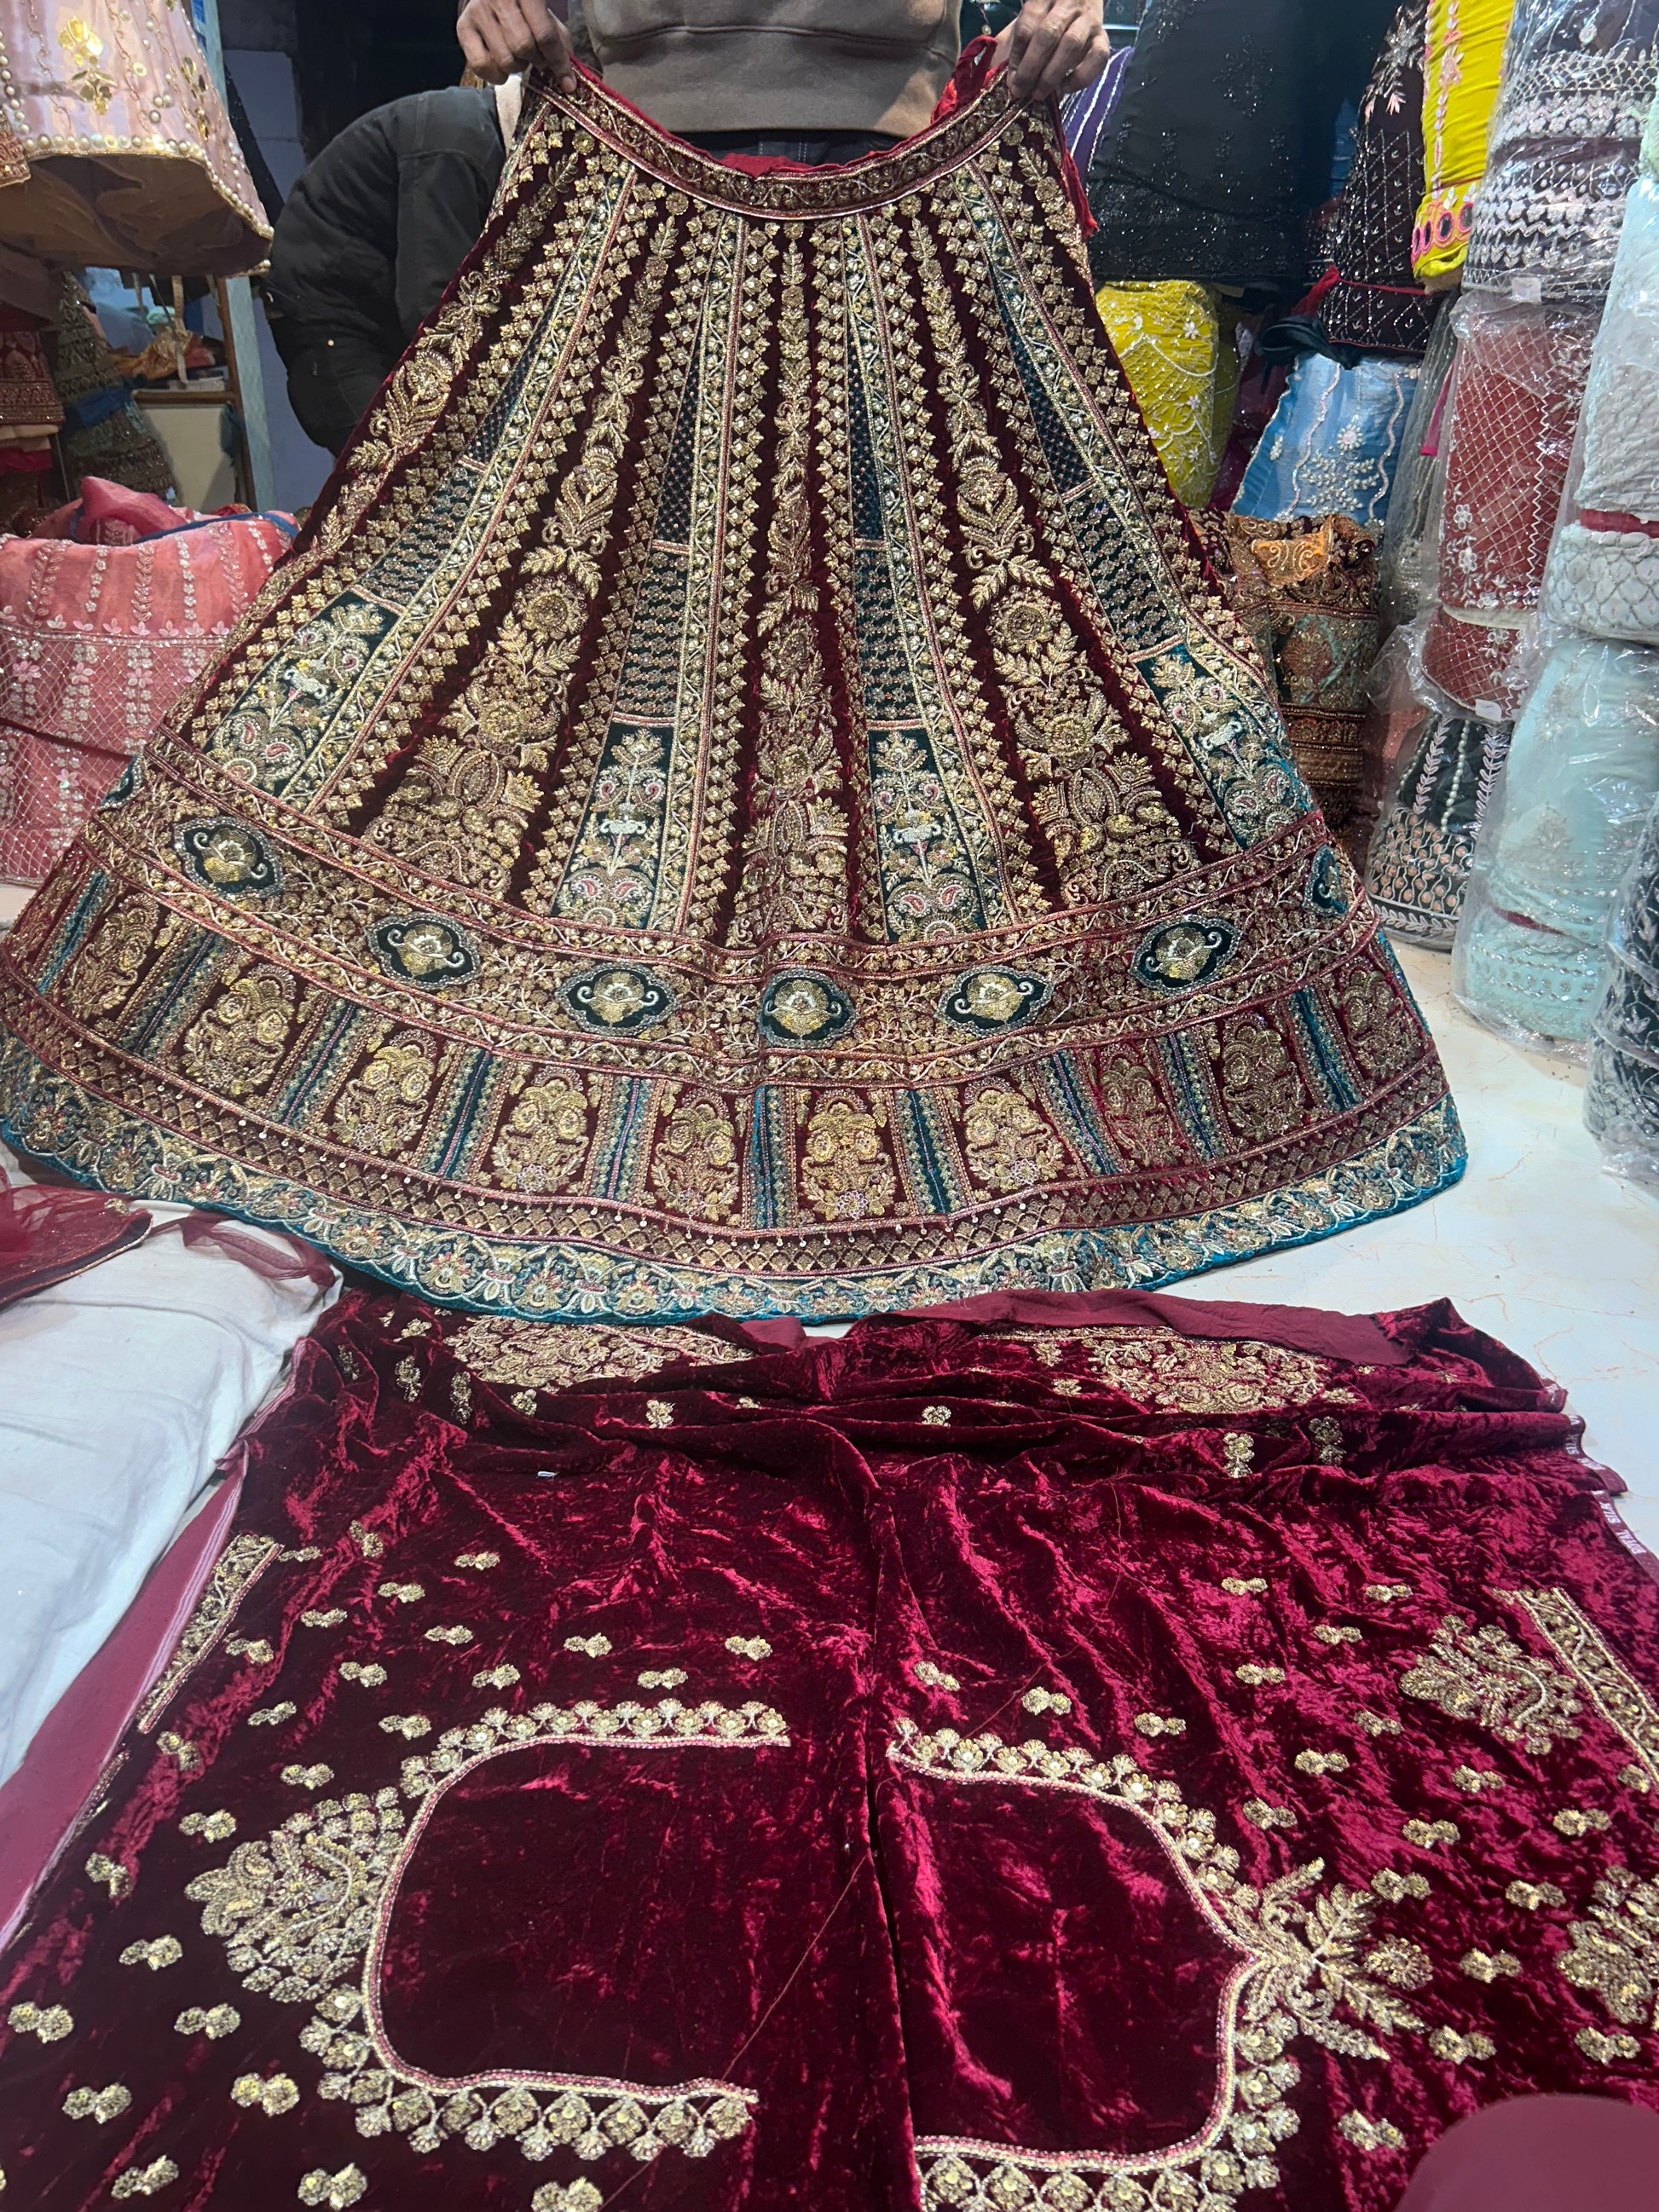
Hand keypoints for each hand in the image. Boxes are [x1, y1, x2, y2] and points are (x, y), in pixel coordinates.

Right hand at [457, 0, 577, 91]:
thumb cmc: (525, 9)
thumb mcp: (546, 16)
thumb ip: (559, 42)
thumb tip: (568, 81)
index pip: (544, 33)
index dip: (558, 62)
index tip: (567, 83)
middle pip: (523, 46)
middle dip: (536, 61)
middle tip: (537, 60)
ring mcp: (478, 11)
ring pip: (504, 59)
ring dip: (517, 67)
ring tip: (518, 57)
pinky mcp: (463, 26)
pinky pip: (481, 65)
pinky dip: (496, 76)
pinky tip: (502, 68)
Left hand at [994, 0, 1110, 104]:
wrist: (1077, 3)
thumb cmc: (1043, 21)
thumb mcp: (1023, 25)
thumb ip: (1008, 45)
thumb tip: (988, 76)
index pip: (1028, 25)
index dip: (1018, 55)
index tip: (1011, 80)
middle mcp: (1068, 4)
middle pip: (1049, 33)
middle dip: (1032, 66)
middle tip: (1021, 91)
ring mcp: (1088, 20)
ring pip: (1071, 44)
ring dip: (1052, 74)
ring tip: (1039, 93)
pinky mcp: (1103, 38)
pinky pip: (1097, 58)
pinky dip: (1080, 78)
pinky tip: (1065, 88)